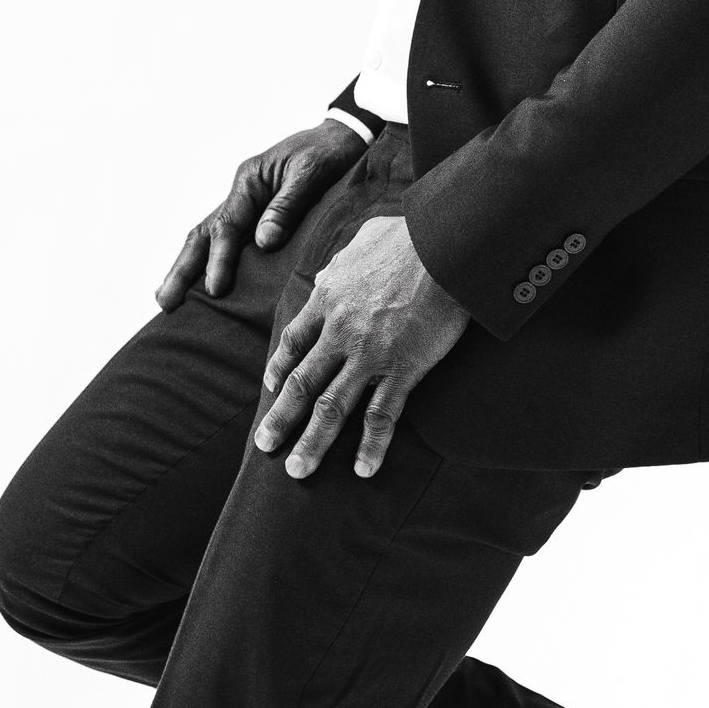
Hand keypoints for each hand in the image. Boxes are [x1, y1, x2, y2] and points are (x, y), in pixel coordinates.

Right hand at [156, 120, 366, 310]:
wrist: (343, 137)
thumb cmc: (329, 152)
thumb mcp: (312, 172)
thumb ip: (287, 205)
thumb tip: (263, 242)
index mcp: (249, 181)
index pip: (226, 226)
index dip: (219, 259)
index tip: (215, 288)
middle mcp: (241, 194)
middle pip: (202, 235)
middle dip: (182, 269)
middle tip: (165, 302)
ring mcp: (246, 205)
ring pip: (207, 239)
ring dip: (188, 268)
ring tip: (168, 300)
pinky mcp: (257, 216)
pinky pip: (229, 241)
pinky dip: (211, 262)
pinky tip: (203, 285)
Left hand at [255, 214, 468, 478]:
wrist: (443, 245)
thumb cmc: (410, 234)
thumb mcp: (362, 239)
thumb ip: (342, 262)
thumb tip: (333, 269)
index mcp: (328, 298)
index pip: (293, 341)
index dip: (280, 368)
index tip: (271, 388)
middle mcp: (340, 332)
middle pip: (302, 383)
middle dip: (281, 418)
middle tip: (264, 447)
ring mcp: (369, 354)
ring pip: (332, 408)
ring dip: (313, 443)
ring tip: (298, 473)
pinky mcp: (403, 368)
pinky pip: (382, 415)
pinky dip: (372, 445)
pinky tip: (363, 470)